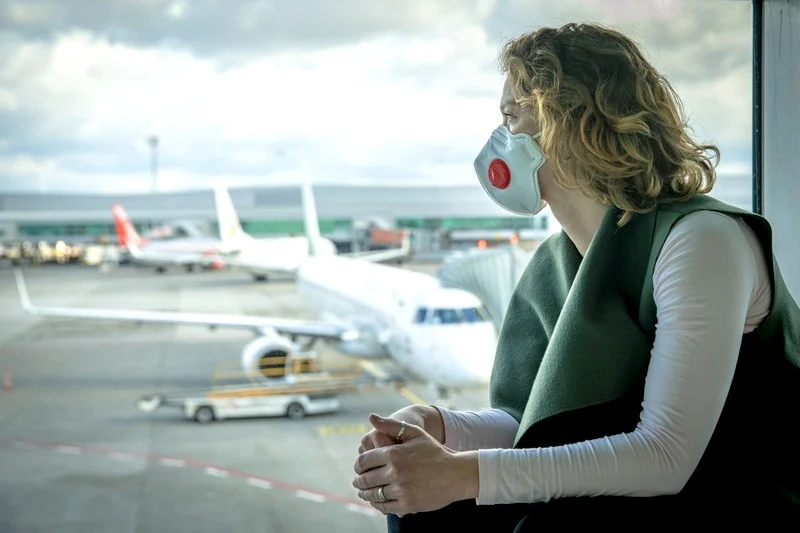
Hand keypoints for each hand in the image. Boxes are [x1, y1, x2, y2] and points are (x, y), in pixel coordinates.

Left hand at [352, 414, 477, 516]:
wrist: (455, 473)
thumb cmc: (434, 451)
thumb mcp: (414, 432)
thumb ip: (391, 425)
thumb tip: (371, 417)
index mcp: (394, 453)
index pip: (364, 461)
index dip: (358, 465)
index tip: (359, 468)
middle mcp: (395, 472)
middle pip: (366, 479)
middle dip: (359, 481)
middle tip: (357, 482)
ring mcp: (401, 490)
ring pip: (373, 494)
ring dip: (365, 494)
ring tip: (364, 493)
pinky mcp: (407, 504)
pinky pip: (385, 506)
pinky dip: (378, 504)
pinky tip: (378, 501)